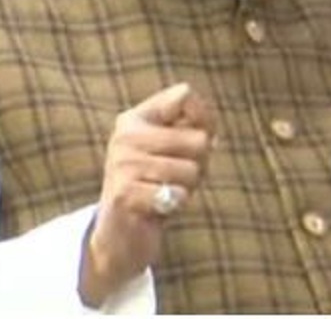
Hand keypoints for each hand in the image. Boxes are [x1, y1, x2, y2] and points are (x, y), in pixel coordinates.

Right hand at [79, 83, 215, 306]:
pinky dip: (177, 204)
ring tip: (166, 192)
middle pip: (199, 138)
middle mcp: (126, 135)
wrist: (120, 235)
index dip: (205, 118)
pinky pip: (178, 194)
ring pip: (193, 169)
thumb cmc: (154, 187)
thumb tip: (210, 133)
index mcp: (136, 118)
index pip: (185, 94)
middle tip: (176, 178)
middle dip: (199, 164)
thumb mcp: (171, 151)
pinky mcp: (125, 193)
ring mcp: (123, 163)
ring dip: (188, 188)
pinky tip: (158, 207)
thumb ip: (191, 130)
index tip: (200, 138)